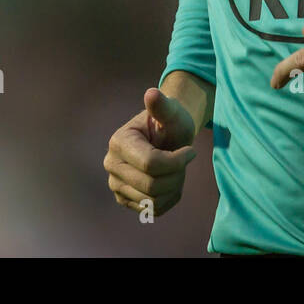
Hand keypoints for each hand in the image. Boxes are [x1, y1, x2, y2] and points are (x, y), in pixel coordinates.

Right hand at [104, 88, 197, 215]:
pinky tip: (170, 180)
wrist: (167, 137)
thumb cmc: (171, 123)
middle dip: (176, 175)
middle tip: (184, 160)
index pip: (151, 164)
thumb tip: (152, 94)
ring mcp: (116, 185)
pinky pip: (154, 210)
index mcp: (119, 142)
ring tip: (176, 169)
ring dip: (174, 186)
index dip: (177, 161)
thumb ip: (163, 105)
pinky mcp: (125, 200)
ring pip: (153, 201)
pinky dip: (169, 197)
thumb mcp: (172, 112)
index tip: (192, 151)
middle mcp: (111, 165)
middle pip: (151, 186)